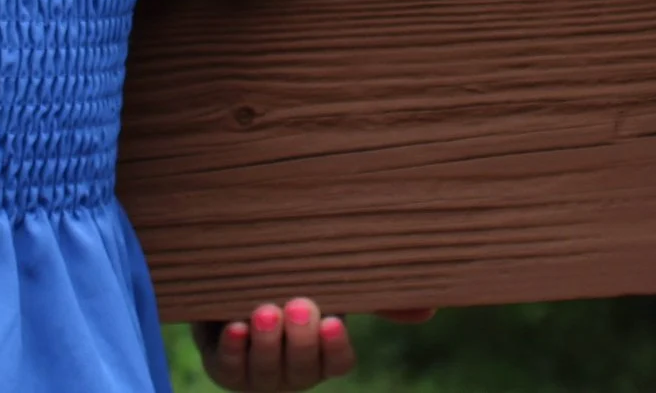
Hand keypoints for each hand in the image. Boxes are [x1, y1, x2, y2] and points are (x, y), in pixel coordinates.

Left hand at [196, 298, 436, 389]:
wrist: (239, 281)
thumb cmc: (296, 284)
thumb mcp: (333, 288)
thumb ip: (374, 299)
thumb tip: (431, 310)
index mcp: (324, 357)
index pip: (337, 363)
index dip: (333, 347)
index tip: (333, 321)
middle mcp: (293, 373)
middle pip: (301, 368)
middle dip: (299, 340)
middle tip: (298, 306)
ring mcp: (257, 375)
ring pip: (264, 370)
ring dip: (266, 342)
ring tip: (266, 311)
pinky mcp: (224, 368)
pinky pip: (227, 366)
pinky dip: (232, 347)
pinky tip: (235, 327)